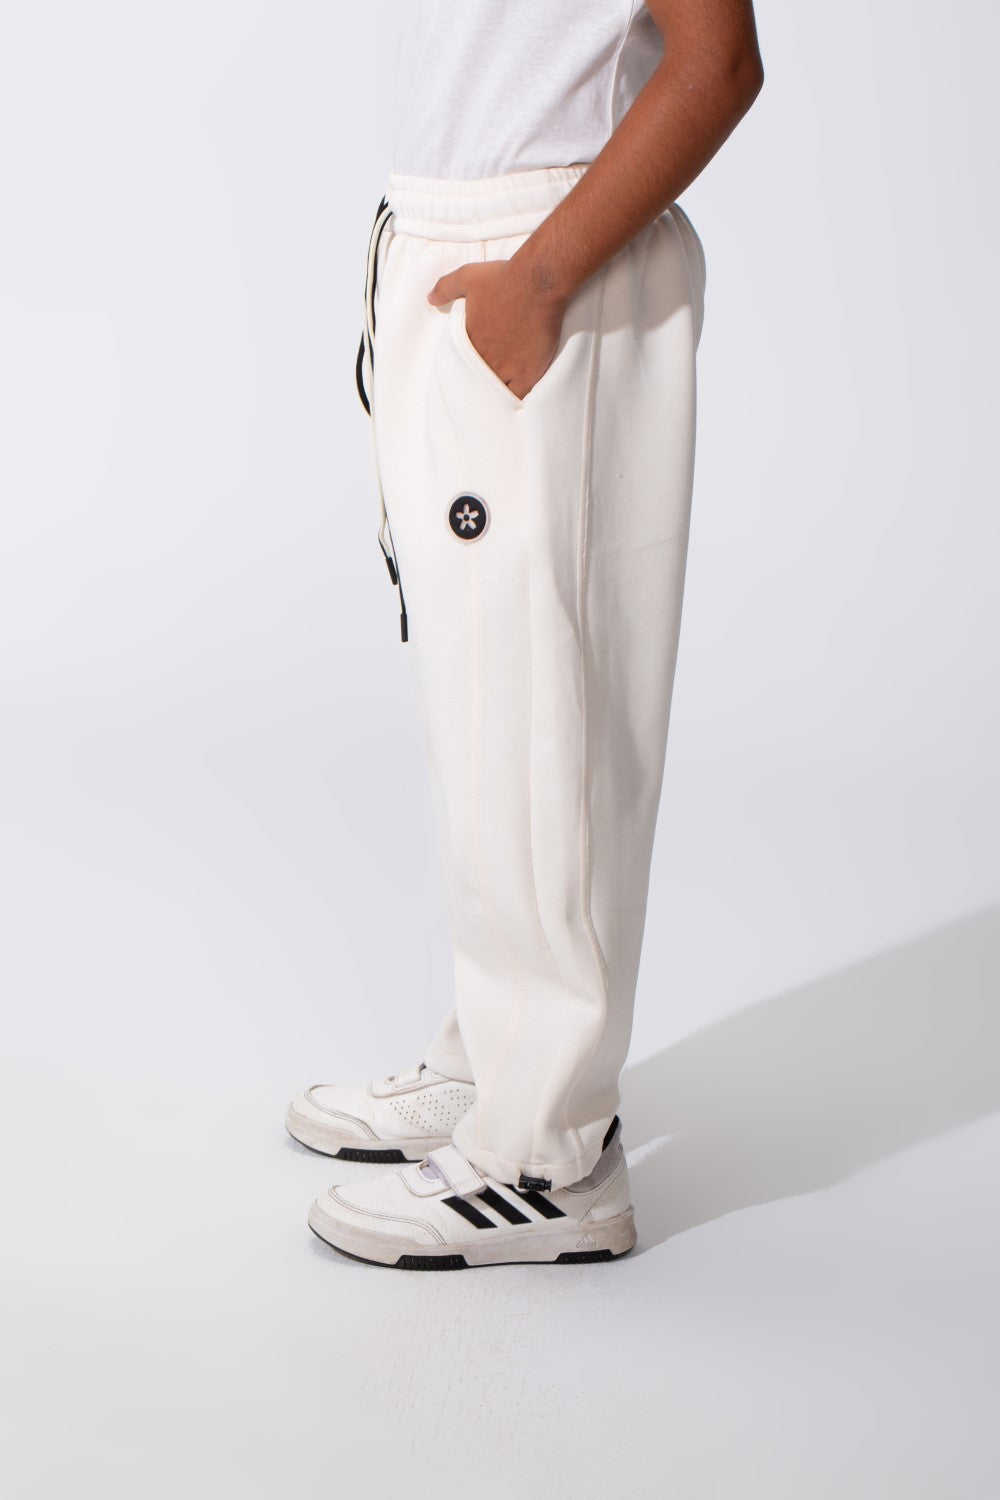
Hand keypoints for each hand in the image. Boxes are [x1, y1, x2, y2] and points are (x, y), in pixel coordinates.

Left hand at [427, 259, 566, 400]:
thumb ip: (446, 287)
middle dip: (480, 385)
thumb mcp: (468, 277)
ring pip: (496, 391)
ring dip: (496, 394)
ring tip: (497, 399)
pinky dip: (514, 399)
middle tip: (483, 391)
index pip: (463, 365)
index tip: (472, 371)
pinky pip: (518, 395)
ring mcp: (507, 368)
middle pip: (478, 381)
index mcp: (470, 341)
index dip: (467, 370)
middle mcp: (486, 358)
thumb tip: (430, 299)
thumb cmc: (504, 278)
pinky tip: (514, 403)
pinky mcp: (528, 372)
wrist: (538, 282)